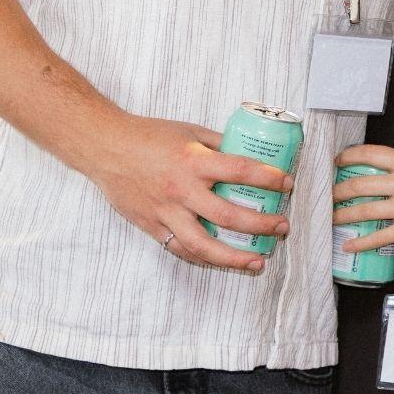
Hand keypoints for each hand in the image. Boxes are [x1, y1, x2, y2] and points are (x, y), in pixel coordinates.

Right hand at [84, 114, 290, 273]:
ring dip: (234, 258)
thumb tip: (250, 154)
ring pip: (203, 245)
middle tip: (282, 227)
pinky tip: (223, 261)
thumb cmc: (149, 136)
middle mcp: (181, 189)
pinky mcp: (151, 227)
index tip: (288, 184)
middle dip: (261, 225)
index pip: (240, 170)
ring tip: (258, 262)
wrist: (105, 147)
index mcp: (193, 161)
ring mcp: (165, 212)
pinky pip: (181, 249)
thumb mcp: (190, 131)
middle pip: (228, 215)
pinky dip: (204, 258)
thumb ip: (219, 144)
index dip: (269, 179)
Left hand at [332, 144, 393, 245]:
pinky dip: (361, 243)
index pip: (371, 153)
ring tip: (331, 218)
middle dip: (337, 191)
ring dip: (343, 215)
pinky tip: (349, 245)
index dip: (349, 156)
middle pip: (360, 184)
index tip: (337, 161)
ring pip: (364, 210)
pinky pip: (380, 236)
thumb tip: (375, 174)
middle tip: (327, 196)